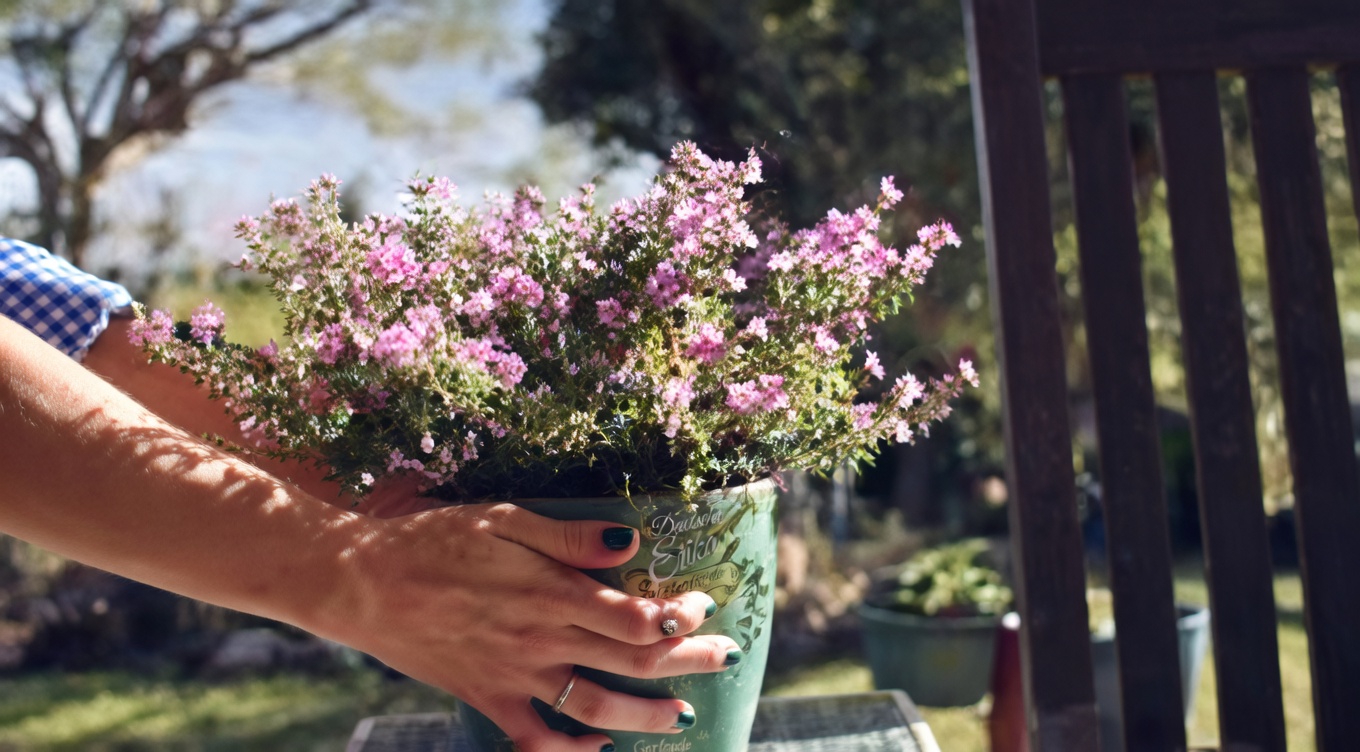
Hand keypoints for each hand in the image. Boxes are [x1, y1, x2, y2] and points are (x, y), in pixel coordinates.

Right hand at [322, 502, 737, 751]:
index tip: (703, 603)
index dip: (679, 615)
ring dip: (646, 715)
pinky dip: (569, 751)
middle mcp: (540, 641)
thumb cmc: (433, 540)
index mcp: (550, 593)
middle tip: (727, 657)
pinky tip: (597, 746)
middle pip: (630, 661)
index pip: (635, 616)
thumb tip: (631, 542)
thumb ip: (569, 536)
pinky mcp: (486, 697)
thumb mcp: (503, 519)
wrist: (361, 583)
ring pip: (594, 707)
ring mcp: (514, 676)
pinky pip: (534, 739)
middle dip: (687, 661)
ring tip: (683, 718)